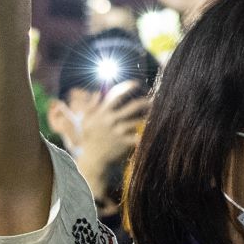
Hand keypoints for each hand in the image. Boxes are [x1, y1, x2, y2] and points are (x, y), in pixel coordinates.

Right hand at [56, 81, 150, 200]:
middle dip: (145, 101)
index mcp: (102, 112)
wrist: (92, 160)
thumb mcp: (86, 121)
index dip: (127, 87)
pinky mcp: (124, 143)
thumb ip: (91, 106)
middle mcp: (111, 120)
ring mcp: (118, 132)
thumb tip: (98, 93)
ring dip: (148, 116)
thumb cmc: (89, 138)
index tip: (136, 83)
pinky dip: (146, 133)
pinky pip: (139, 136)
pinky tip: (154, 130)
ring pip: (138, 121)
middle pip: (133, 106)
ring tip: (157, 113)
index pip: (116, 95)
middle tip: (154, 99)